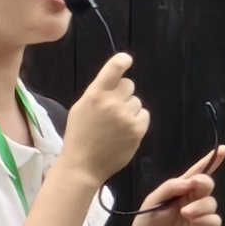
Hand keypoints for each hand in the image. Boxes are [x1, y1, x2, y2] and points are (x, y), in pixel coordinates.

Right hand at [61, 51, 151, 185]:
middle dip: (123, 94)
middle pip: (129, 85)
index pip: (113, 69)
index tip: (127, 60)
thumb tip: (115, 81)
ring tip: (116, 126)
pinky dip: (137, 122)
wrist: (83, 165)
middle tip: (113, 110)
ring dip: (130, 110)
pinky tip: (125, 132)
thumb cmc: (79, 136)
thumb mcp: (81, 108)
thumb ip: (97, 93)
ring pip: (137, 102)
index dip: (122, 61)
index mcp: (94, 94)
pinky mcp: (137, 130)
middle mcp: (111, 102)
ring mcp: (125, 116)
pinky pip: (144, 116)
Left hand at [127, 146, 224, 225]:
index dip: (209, 162)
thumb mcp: (153, 201)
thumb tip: (190, 180)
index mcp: (179, 191)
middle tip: (195, 185)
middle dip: (204, 181)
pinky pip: (214, 220)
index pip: (195, 173)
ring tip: (186, 214)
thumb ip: (170, 187)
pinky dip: (206, 218)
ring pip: (211, 202)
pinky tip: (194, 221)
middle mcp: (192, 201)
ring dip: (201, 205)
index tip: (221, 150)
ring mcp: (200, 216)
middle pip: (206, 184)